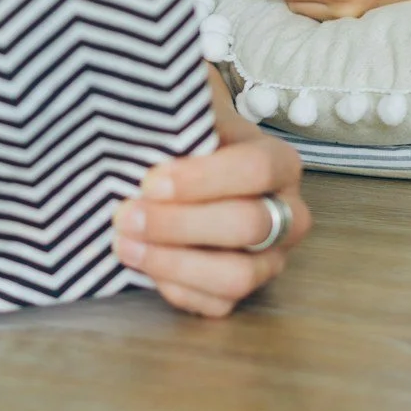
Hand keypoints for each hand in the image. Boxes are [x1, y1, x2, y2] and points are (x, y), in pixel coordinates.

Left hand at [114, 82, 311, 317]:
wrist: (180, 163)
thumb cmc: (186, 134)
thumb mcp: (188, 107)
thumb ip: (179, 105)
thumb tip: (148, 105)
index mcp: (279, 163)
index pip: (257, 169)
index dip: (203, 179)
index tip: (150, 181)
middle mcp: (286, 214)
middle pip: (247, 226)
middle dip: (179, 224)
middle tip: (125, 214)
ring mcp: (268, 259)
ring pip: (237, 277)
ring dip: (173, 262)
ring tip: (124, 243)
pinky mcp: (241, 291)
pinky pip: (216, 305)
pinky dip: (175, 288)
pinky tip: (140, 263)